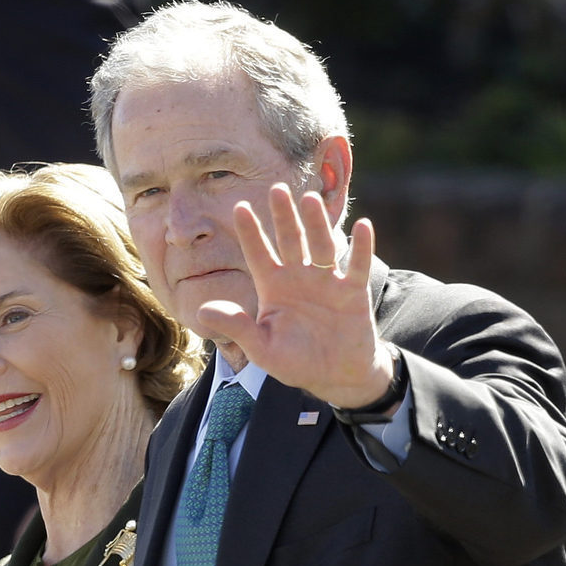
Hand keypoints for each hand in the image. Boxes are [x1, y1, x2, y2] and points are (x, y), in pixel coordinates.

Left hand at [197, 184, 393, 407]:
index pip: (258, 254)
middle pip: (290, 240)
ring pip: (321, 246)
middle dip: (283, 217)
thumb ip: (236, 327)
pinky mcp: (353, 292)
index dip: (250, 233)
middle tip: (276, 189)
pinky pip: (357, 265)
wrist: (336, 376)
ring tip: (310, 200)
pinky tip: (363, 226)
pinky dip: (362, 247)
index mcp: (274, 288)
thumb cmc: (296, 362)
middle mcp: (299, 278)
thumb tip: (202, 311)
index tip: (238, 207)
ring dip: (317, 224)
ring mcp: (327, 282)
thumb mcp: (261, 349)